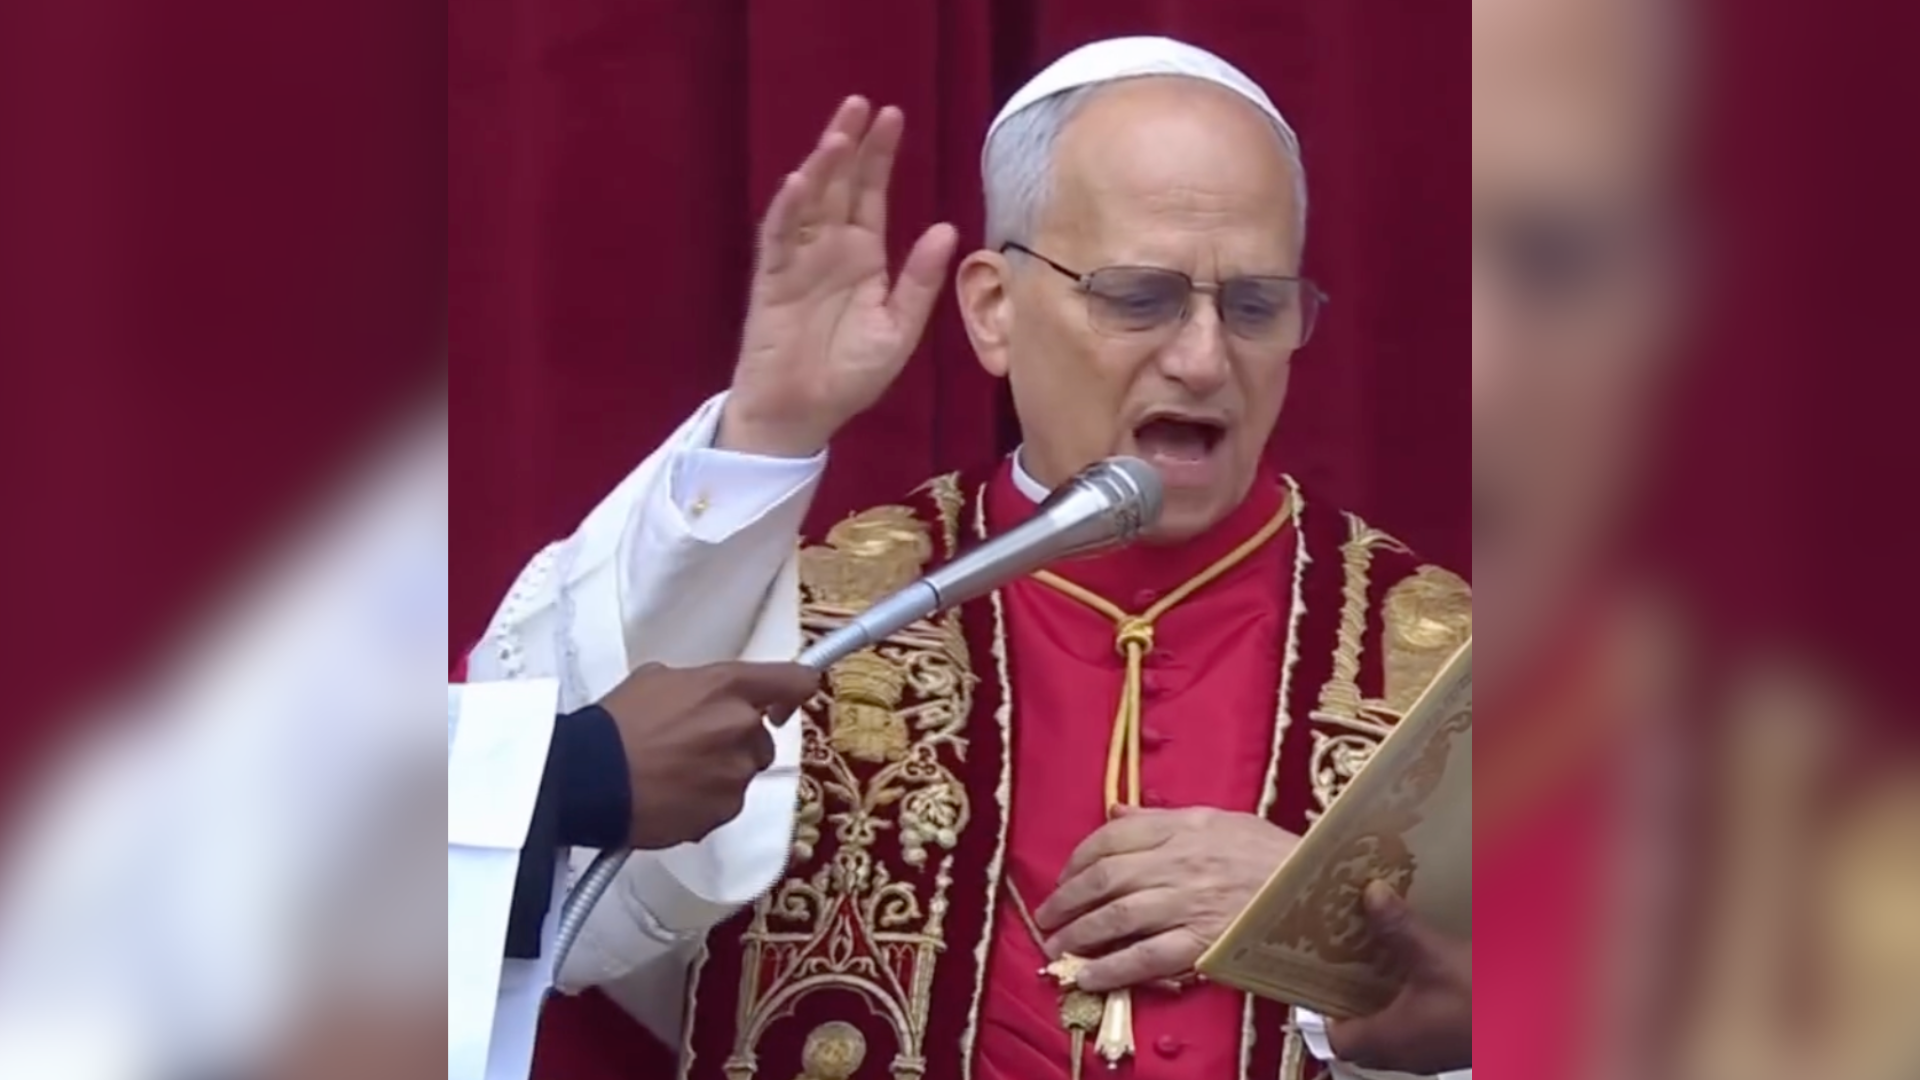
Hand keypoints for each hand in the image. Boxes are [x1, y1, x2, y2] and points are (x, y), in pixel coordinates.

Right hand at [597, 660, 821, 848]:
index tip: (787, 701)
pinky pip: (725, 804)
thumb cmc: (615, 726)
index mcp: (728, 686)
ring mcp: (736, 772)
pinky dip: (704, 802)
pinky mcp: (725, 811)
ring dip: (719, 774)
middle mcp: (741, 727)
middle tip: (692, 747)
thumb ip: (700, 685)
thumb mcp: (657, 680)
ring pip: (742, 773)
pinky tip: (670, 796)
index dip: (795, 690)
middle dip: (736, 743)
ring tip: (673, 774)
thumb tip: (713, 695)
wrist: (589, 778)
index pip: (793, 681)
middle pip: (762, 738)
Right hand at [721, 96, 959, 457]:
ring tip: (837, 135)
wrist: (802, 415)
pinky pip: (778, 239)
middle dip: (850, 145)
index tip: (892, 117)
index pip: (871, 194)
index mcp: (863, 257)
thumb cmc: (849, 376)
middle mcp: (829, 249)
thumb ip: (920, 282)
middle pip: (839, 185)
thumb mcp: (898, 330)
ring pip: (808, 202)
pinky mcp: (772, 281)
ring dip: (820, 168)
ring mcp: (798, 261)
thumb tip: (946, 228)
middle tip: (862, 103)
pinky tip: (797, 183)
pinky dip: (786, 211)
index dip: (880, 157)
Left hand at [1033, 806, 1300, 992]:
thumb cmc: (1275, 854)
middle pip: (1105, 879)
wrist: (1323, 889)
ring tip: (1057, 947)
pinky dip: (1112, 969)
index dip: (1078, 859)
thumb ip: (1164, 818)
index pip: (1112, 836)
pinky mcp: (1203, 943)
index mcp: (1184, 826)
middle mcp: (1180, 861)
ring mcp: (1190, 903)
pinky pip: (1146, 958)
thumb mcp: (1222, 820)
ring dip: (1079, 934)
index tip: (1064, 877)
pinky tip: (1089, 977)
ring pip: (1117, 917)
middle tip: (1046, 917)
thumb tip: (1116, 811)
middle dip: (1066, 900)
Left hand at [1326, 881, 1471, 1073]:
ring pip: (1387, 1033)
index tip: (1312, 976)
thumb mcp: (1434, 957)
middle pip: (1359, 1038)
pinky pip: (1413, 1028)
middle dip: (1346, 1001)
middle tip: (1338, 962)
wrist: (1542, 1019)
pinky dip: (1404, 1004)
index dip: (1318, 1012)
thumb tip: (1369, 894)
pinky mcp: (1449, 1045)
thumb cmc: (1480, 1000)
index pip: (1334, 1039)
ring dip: (1377, 1002)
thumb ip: (1398, 928)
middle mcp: (1403, 1054)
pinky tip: (1412, 972)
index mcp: (1388, 1039)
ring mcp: (1429, 1054)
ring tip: (1370, 960)